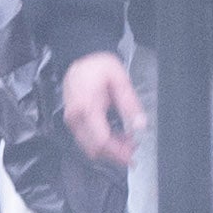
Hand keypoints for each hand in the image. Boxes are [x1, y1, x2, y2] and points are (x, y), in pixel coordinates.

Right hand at [62, 45, 144, 172]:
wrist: (81, 56)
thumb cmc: (99, 66)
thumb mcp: (119, 79)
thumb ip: (130, 103)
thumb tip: (140, 125)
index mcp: (86, 107)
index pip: (101, 140)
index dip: (118, 152)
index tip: (132, 156)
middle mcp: (75, 117)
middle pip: (94, 148)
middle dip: (115, 154)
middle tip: (133, 148)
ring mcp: (72, 120)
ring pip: (89, 147)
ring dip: (109, 150)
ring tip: (127, 142)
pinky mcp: (72, 120)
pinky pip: (86, 140)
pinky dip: (101, 144)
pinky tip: (116, 137)